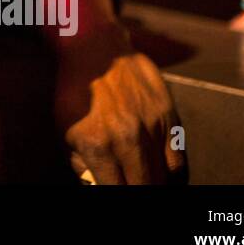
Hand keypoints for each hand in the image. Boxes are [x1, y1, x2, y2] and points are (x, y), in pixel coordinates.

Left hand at [52, 27, 184, 183]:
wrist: (95, 49)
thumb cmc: (75, 92)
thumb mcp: (65, 129)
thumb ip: (81, 164)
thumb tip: (97, 185)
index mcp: (97, 145)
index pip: (116, 192)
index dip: (118, 195)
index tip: (117, 189)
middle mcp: (126, 139)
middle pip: (144, 187)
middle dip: (139, 190)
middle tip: (133, 186)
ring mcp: (150, 126)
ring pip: (164, 176)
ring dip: (156, 184)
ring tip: (148, 182)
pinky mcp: (167, 114)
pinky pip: (178, 157)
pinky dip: (172, 172)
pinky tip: (163, 174)